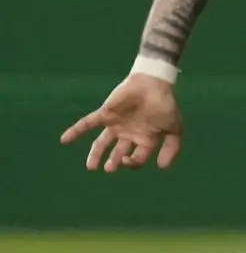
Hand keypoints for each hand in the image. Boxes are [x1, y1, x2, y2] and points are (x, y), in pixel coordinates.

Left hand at [61, 74, 184, 172]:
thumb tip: (161, 167)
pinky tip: (64, 141)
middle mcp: (129, 134)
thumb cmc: (165, 106)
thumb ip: (171, 148)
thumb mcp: (174, 128)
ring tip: (91, 167)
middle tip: (109, 169)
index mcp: (145, 139)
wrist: (154, 83)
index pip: (136, 158)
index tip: (130, 160)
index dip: (132, 163)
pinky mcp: (105, 114)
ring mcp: (116, 125)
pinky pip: (87, 124)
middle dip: (113, 163)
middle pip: (117, 153)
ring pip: (102, 143)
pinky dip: (75, 132)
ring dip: (95, 155)